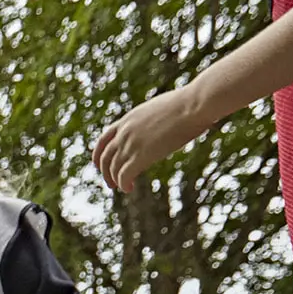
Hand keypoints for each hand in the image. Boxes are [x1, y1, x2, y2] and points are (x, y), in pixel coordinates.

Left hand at [93, 83, 217, 192]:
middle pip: (105, 156)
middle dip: (105, 171)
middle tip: (110, 182)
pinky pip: (124, 176)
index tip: (100, 164)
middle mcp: (125, 132)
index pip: (104, 138)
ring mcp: (131, 144)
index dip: (99, 154)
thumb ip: (152, 119)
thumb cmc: (187, 105)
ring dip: (114, 180)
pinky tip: (128, 188)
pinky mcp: (141, 156)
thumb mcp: (160, 109)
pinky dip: (123, 184)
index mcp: (128, 119)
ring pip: (113, 168)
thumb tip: (162, 123)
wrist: (193, 105)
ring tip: (121, 187)